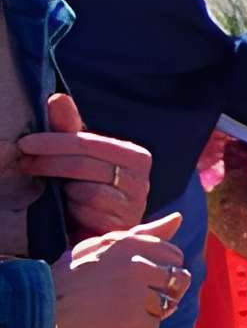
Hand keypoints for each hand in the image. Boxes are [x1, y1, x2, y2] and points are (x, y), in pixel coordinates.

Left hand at [21, 94, 149, 236]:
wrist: (102, 229)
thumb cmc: (89, 187)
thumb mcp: (78, 156)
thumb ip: (68, 128)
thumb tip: (57, 97)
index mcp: (134, 155)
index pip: (88, 142)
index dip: (53, 141)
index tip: (25, 143)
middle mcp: (141, 178)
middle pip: (84, 163)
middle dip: (48, 163)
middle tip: (24, 163)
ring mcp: (135, 203)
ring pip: (85, 189)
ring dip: (63, 190)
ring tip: (56, 190)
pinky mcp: (124, 224)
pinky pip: (88, 212)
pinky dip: (75, 209)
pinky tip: (74, 210)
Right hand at [53, 211, 187, 327]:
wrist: (43, 307)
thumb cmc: (72, 275)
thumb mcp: (103, 244)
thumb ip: (144, 233)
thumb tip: (177, 218)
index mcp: (131, 245)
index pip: (174, 255)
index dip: (165, 267)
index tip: (147, 275)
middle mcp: (139, 266)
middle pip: (179, 279)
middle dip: (165, 288)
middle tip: (137, 294)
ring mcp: (139, 295)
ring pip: (168, 303)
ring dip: (151, 308)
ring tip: (123, 306)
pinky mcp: (136, 322)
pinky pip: (154, 324)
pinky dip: (140, 326)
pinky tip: (118, 320)